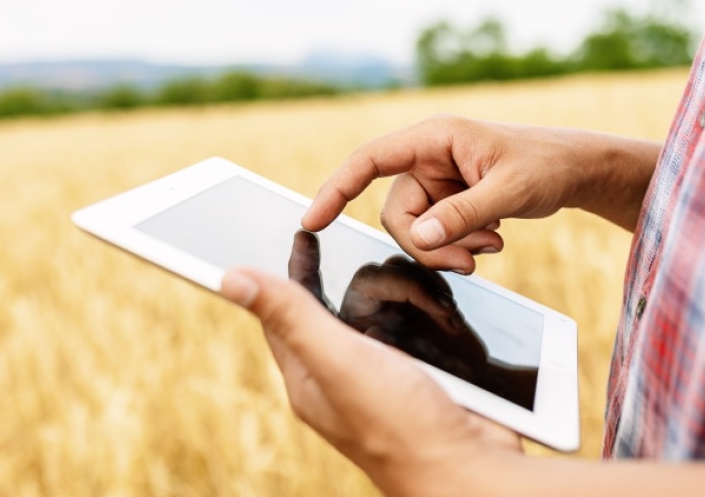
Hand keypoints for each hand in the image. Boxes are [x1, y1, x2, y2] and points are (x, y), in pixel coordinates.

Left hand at [221, 266, 521, 495]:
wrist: (474, 472)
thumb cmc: (404, 426)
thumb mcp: (340, 362)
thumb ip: (292, 317)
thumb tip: (230, 277)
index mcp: (309, 379)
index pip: (283, 315)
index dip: (287, 271)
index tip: (302, 233)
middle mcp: (341, 380)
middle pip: (335, 310)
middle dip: (354, 282)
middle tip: (370, 262)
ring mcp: (382, 380)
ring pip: (380, 317)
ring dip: (397, 297)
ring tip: (417, 293)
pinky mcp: (419, 380)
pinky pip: (416, 331)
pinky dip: (427, 314)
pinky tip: (440, 311)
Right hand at [302, 115, 660, 273]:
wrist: (575, 171)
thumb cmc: (546, 166)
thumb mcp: (508, 192)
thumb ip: (462, 215)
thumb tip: (420, 238)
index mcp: (435, 138)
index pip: (370, 160)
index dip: (336, 189)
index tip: (313, 221)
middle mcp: (428, 158)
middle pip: (395, 213)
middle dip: (428, 244)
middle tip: (469, 262)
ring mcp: (437, 181)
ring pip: (416, 230)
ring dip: (449, 247)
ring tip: (493, 245)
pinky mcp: (449, 201)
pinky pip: (435, 234)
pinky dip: (458, 246)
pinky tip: (492, 240)